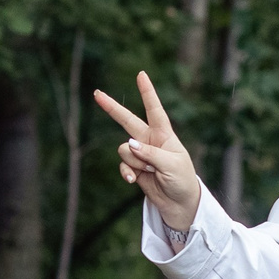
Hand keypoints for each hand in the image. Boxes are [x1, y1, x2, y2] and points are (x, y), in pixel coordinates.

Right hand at [99, 72, 203, 233]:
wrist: (180, 204)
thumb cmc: (182, 180)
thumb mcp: (171, 165)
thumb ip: (150, 153)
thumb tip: (128, 145)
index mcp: (164, 135)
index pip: (154, 110)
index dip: (147, 92)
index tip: (141, 74)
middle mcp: (150, 140)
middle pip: (127, 120)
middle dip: (112, 107)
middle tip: (97, 93)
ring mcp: (141, 154)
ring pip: (124, 149)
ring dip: (134, 162)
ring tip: (150, 172)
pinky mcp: (134, 168)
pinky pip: (123, 165)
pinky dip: (127, 173)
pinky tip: (134, 181)